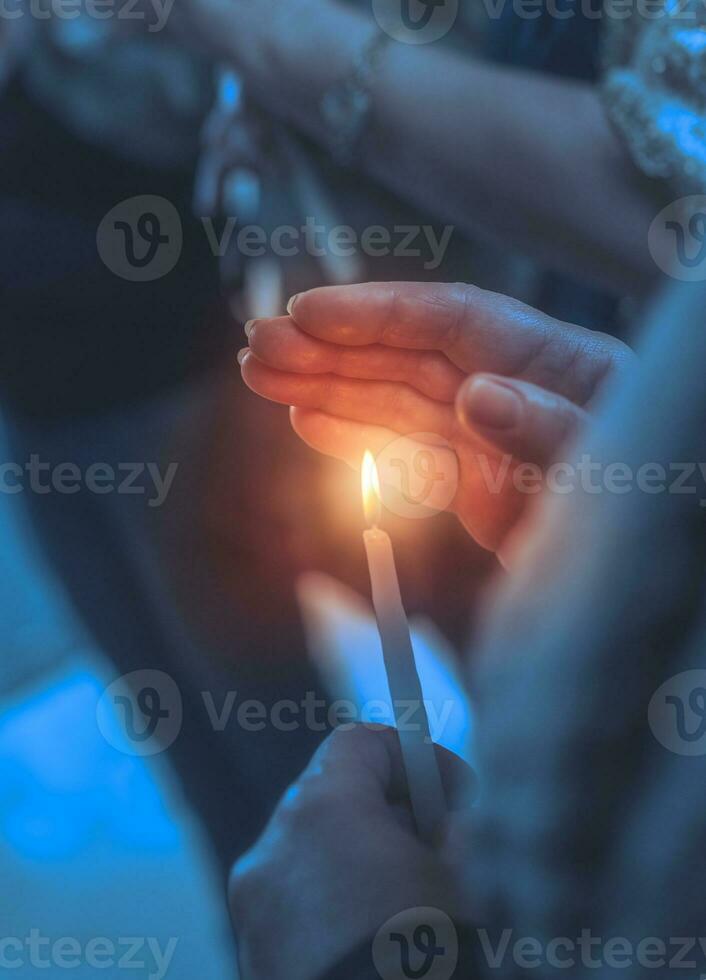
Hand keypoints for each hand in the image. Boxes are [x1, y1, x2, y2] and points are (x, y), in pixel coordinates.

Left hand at [229, 725, 474, 979]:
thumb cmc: (427, 961)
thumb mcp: (465, 883)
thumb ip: (452, 830)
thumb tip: (442, 823)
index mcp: (322, 809)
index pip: (359, 743)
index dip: (412, 757)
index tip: (453, 792)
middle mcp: (273, 846)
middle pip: (331, 794)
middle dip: (388, 810)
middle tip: (437, 846)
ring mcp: (253, 904)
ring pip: (312, 849)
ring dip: (359, 857)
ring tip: (408, 900)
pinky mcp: (251, 953)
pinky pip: (294, 900)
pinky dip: (331, 901)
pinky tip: (375, 936)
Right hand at [239, 282, 632, 556]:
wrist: (671, 579)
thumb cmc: (660, 504)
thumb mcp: (619, 463)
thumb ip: (553, 429)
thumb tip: (479, 395)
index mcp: (561, 365)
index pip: (452, 321)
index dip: (378, 313)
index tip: (310, 311)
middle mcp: (517, 393)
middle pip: (408, 359)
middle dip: (330, 349)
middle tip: (259, 344)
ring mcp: (492, 442)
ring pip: (394, 404)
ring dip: (326, 388)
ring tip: (263, 374)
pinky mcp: (478, 490)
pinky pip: (405, 456)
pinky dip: (356, 439)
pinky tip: (309, 421)